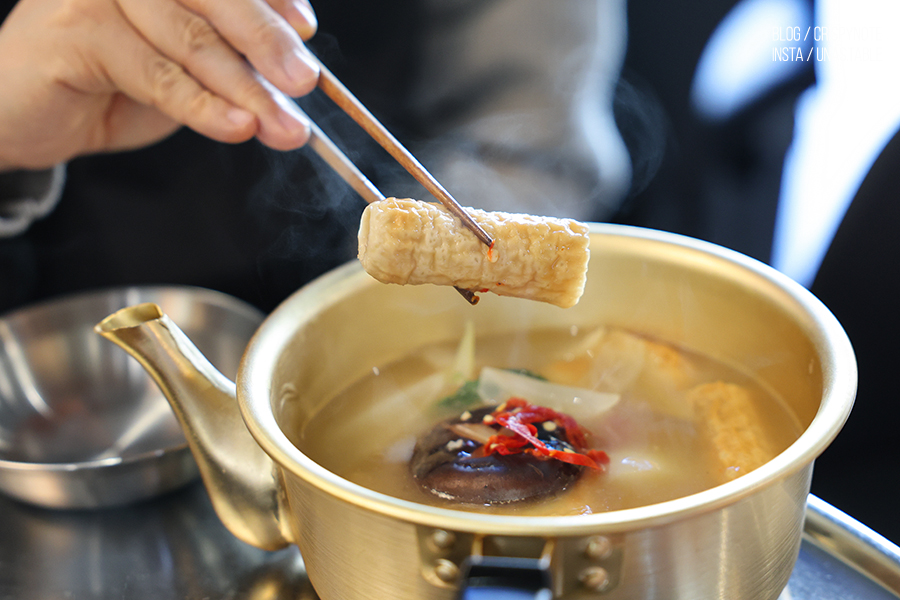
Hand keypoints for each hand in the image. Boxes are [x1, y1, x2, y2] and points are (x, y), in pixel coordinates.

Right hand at [0, 0, 319, 169]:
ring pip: (192, 40)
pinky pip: (157, 74)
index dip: (271, 0)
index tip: (306, 32)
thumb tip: (291, 79)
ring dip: (246, 88)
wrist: (22, 112)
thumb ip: (227, 62)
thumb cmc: (106, 80)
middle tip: (304, 82)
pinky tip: (237, 127)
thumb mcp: (180, 67)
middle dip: (267, 43)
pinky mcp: (75, 30)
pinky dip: (202, 105)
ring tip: (283, 126)